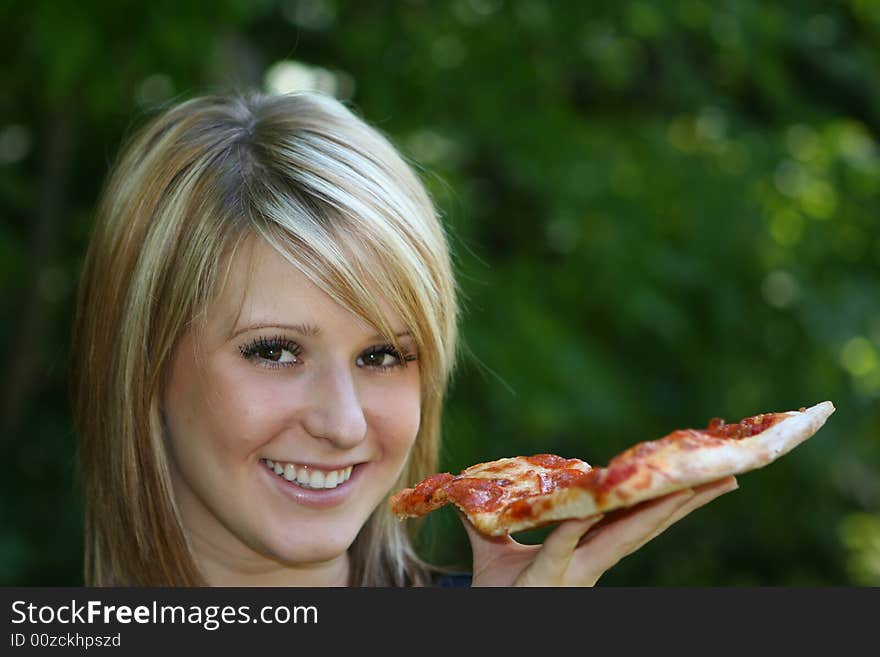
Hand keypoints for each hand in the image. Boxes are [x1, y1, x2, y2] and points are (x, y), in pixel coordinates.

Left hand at [463, 476, 737, 585]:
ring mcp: (572, 573)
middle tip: (720, 477)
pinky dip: (575, 527)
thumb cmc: (495, 587)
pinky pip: (561, 547)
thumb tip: (472, 487)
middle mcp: (589, 562)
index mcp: (586, 551)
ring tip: (682, 489)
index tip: (694, 477)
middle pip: (643, 526)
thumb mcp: (494, 545)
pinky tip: (588, 508)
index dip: (663, 500)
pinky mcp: (544, 579)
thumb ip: (489, 517)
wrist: (483, 620)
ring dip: (650, 513)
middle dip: (682, 502)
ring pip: (617, 539)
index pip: (631, 519)